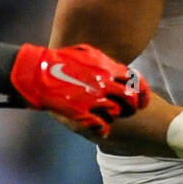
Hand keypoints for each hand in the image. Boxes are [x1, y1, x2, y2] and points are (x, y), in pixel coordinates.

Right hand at [10, 44, 149, 135]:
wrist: (39, 71)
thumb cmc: (62, 60)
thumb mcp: (88, 53)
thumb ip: (106, 62)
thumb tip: (117, 68)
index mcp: (108, 68)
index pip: (136, 81)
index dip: (143, 92)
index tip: (143, 100)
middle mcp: (104, 83)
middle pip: (131, 99)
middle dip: (132, 107)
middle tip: (129, 111)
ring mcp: (92, 97)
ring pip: (116, 112)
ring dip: (115, 116)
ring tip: (110, 117)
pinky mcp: (80, 111)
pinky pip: (101, 126)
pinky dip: (103, 130)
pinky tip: (102, 130)